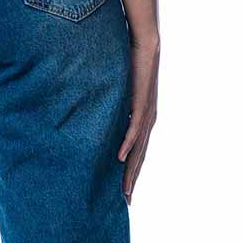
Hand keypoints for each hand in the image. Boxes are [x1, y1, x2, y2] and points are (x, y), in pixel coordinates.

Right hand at [117, 35, 159, 203]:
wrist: (143, 42)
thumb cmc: (130, 62)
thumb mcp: (119, 88)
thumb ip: (113, 102)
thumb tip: (95, 112)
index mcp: (142, 117)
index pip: (137, 150)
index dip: (130, 171)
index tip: (124, 190)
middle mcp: (147, 119)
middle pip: (139, 156)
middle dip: (132, 179)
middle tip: (125, 201)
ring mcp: (146, 112)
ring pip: (138, 148)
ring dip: (131, 169)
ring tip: (124, 189)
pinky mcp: (142, 101)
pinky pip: (134, 127)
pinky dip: (127, 144)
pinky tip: (119, 157)